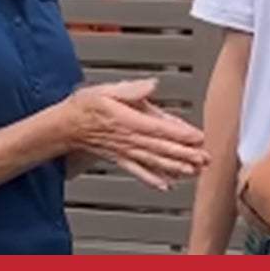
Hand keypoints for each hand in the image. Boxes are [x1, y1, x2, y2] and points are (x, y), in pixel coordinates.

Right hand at [59, 79, 208, 190]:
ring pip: (154, 161)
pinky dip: (153, 180)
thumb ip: (131, 89)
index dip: (180, 134)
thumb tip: (151, 85)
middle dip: (185, 154)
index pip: (160, 128)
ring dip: (175, 168)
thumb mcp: (106, 90)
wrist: (65, 126)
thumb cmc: (84, 107)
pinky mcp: (121, 159)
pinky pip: (139, 172)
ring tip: (193, 172)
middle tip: (204, 158)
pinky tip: (166, 185)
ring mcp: (125, 152)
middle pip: (161, 148)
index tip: (198, 137)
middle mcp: (128, 139)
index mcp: (128, 120)